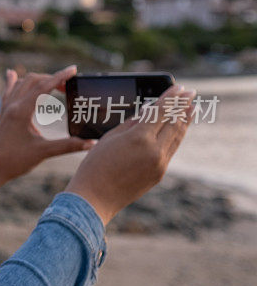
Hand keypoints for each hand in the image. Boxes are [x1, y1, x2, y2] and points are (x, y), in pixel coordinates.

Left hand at [0, 65, 94, 195]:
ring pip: (22, 84)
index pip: (43, 87)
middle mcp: (12, 105)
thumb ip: (68, 146)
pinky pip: (9, 91)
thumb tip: (91, 144)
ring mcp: (6, 108)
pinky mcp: (3, 114)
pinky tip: (12, 73)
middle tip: (69, 88)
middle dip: (52, 80)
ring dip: (38, 80)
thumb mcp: (43, 152)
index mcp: (22, 111)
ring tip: (54, 85)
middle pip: (33, 81)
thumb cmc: (14, 161)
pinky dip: (14, 81)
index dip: (60, 77)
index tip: (73, 70)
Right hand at [64, 84, 194, 225]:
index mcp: (139, 138)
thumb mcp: (110, 137)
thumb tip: (148, 113)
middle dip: (183, 106)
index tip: (180, 88)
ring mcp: (159, 164)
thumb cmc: (95, 165)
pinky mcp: (159, 174)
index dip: (171, 97)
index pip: (161, 111)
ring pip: (177, 137)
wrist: (95, 198)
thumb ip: (132, 123)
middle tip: (190, 94)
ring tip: (191, 109)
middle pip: (174, 123)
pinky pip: (171, 150)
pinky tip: (177, 130)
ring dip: (185, 121)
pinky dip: (176, 136)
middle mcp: (155, 151)